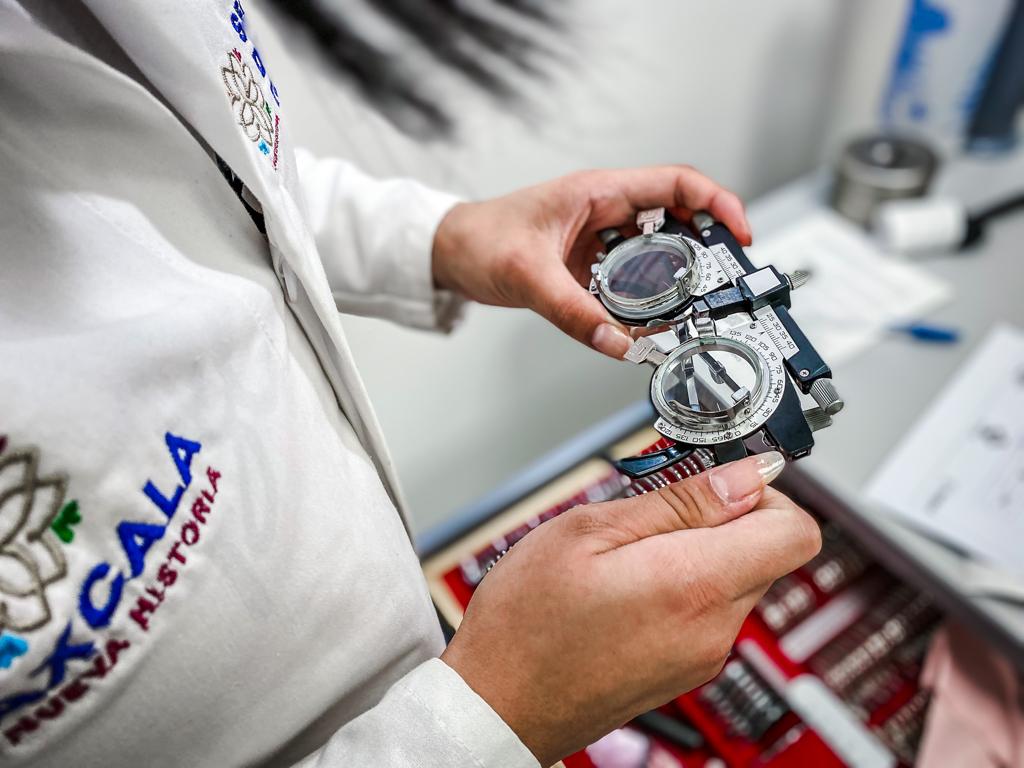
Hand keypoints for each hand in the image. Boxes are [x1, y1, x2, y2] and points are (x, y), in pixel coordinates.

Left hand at [431, 166, 750, 358]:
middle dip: (706, 249)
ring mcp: (601, 239)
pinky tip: (650, 320)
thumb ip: (574, 312)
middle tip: (722, 283)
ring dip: (677, 278)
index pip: (677, 184)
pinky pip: (633, 279)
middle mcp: (606, 211)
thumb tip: (618, 343)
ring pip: (658, 253)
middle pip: (678, 220)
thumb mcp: (528, 275)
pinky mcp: (591, 264)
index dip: (718, 203)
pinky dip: (647, 299)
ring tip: (692, 307)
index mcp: (599, 192)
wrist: (449, 252)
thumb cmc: (479, 240)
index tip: (740, 234)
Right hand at [440, 452, 819, 766]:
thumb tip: (744, 479)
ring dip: (700, 551)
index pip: (796, 531)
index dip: (766, 491)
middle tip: (657, 511)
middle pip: (768, 552)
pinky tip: (629, 583)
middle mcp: (713, 628)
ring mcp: (703, 656)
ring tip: (630, 551)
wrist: (498, 704)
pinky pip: (711, 611)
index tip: (724, 478)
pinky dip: (685, 585)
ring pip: (738, 579)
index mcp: (694, 584)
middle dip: (725, 517)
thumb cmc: (527, 623)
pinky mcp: (687, 671)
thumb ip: (677, 502)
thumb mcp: (587, 531)